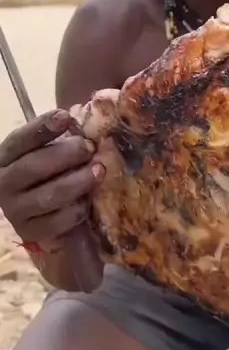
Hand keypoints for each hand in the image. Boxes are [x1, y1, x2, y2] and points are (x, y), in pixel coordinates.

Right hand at [0, 110, 104, 247]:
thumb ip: (60, 138)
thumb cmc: (46, 172)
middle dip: (66, 154)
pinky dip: (77, 210)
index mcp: (5, 157)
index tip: (66, 117)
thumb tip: (84, 121)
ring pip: (48, 195)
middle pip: (33, 167)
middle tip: (90, 147)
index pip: (20, 140)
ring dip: (78, 181)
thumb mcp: (45, 151)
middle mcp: (4, 183)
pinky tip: (89, 200)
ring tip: (99, 170)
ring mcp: (15, 210)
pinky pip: (58, 221)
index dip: (42, 127)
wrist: (37, 212)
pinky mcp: (31, 232)